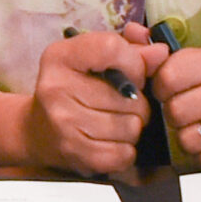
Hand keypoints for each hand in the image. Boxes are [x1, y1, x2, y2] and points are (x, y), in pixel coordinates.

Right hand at [0, 23, 167, 175]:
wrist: (38, 131)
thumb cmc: (73, 89)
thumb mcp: (92, 61)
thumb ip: (129, 50)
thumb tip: (161, 52)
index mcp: (60, 56)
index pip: (111, 48)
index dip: (134, 63)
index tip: (132, 75)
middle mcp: (56, 87)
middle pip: (130, 96)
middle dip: (136, 103)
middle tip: (121, 104)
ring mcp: (63, 122)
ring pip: (131, 126)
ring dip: (132, 127)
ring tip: (115, 122)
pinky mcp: (74, 153)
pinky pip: (124, 153)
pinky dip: (125, 151)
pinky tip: (111, 142)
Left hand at [151, 45, 200, 168]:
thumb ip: (163, 52)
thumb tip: (130, 32)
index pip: (169, 74)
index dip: (159, 89)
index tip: (167, 92)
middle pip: (177, 110)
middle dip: (173, 117)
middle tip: (185, 115)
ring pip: (189, 138)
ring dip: (188, 139)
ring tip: (200, 130)